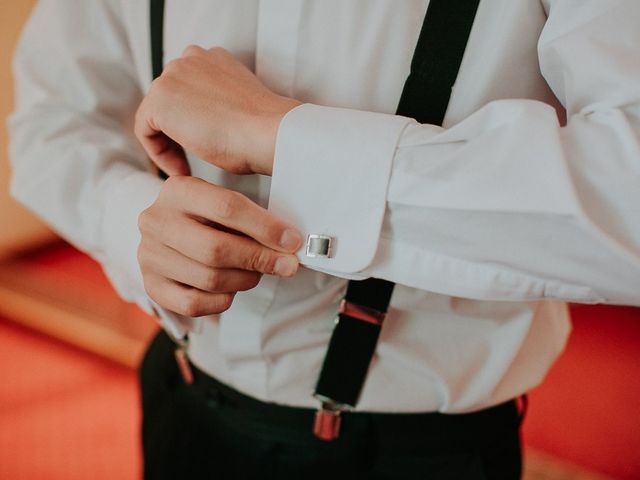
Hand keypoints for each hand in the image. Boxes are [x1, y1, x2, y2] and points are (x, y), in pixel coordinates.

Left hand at [135, 45, 300, 176]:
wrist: (270, 132)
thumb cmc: (264, 130)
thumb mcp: (241, 108)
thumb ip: (221, 105)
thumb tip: (212, 125)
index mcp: (214, 58)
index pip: (188, 87)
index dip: (192, 120)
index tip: (205, 143)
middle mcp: (191, 58)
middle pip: (169, 98)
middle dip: (177, 130)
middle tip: (192, 160)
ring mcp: (173, 76)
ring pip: (156, 114)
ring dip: (170, 143)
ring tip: (188, 167)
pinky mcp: (159, 99)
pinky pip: (146, 131)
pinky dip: (160, 154)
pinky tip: (182, 169)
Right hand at [137, 176, 301, 316]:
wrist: (170, 233)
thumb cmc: (209, 217)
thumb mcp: (226, 203)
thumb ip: (255, 218)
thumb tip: (289, 244)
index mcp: (178, 190)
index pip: (227, 208)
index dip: (266, 228)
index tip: (293, 241)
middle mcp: (156, 221)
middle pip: (216, 248)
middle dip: (260, 259)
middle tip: (286, 265)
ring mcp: (149, 255)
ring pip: (209, 279)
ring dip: (245, 280)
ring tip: (256, 273)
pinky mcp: (151, 285)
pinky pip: (194, 304)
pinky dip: (223, 301)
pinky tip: (232, 289)